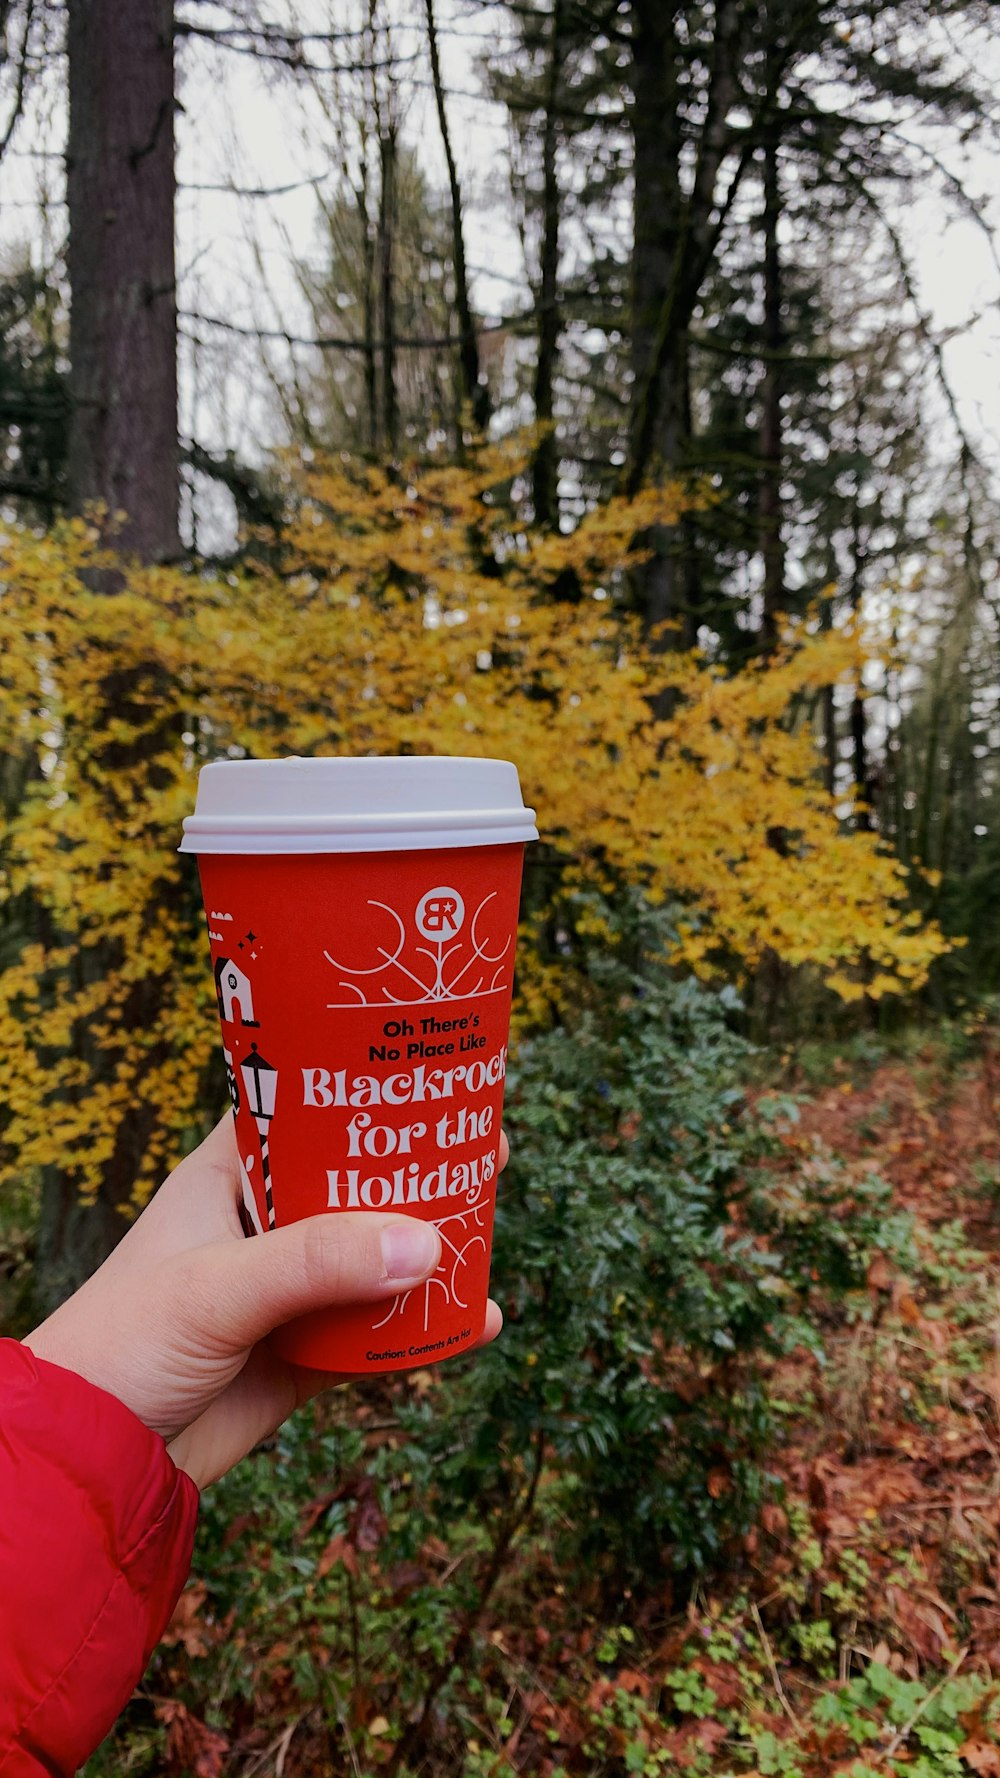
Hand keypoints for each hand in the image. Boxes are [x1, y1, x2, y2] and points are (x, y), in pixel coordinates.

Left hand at [24, 1117, 505, 1489]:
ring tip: (490, 1233)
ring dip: (431, 1252)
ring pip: (376, 1259)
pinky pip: (380, 1334)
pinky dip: (427, 1329)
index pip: (308, 1113)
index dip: (367, 1095)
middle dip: (420, 1175)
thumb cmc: (124, 1345)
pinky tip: (477, 1321)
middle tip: (489, 1153)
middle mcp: (264, 1226)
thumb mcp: (218, 1288)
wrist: (92, 1464)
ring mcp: (288, 1293)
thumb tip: (426, 1242)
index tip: (436, 1079)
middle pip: (358, 1185)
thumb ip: (316, 1261)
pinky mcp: (305, 1357)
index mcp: (230, 1177)